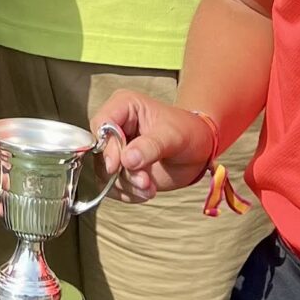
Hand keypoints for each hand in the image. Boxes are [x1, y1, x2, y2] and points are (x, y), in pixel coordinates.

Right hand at [91, 89, 214, 200]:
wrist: (198, 151)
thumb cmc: (188, 132)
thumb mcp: (173, 136)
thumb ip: (151, 146)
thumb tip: (127, 159)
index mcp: (123, 106)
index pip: (101, 124)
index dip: (107, 146)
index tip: (118, 165)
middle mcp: (115, 127)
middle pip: (100, 152)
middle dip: (122, 172)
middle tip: (145, 181)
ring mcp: (116, 150)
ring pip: (105, 172)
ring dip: (127, 185)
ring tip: (150, 188)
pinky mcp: (120, 169)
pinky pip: (111, 186)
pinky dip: (128, 193)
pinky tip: (145, 191)